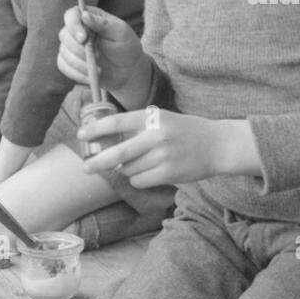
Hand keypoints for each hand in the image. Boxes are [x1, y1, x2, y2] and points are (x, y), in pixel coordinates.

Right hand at [58, 6, 144, 92]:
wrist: (127, 70)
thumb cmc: (126, 47)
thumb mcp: (121, 33)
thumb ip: (104, 23)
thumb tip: (85, 15)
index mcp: (88, 17)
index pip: (71, 15)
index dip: (74, 26)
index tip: (84, 39)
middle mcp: (76, 30)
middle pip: (64, 35)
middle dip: (79, 49)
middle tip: (98, 56)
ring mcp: (70, 47)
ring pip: (64, 53)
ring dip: (80, 63)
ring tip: (99, 69)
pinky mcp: (69, 63)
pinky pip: (64, 67)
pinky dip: (77, 73)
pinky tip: (91, 77)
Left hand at [79, 108, 242, 188]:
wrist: (217, 144)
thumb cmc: (184, 131)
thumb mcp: (161, 119)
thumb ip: (137, 126)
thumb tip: (104, 140)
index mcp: (152, 117)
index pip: (117, 122)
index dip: (96, 129)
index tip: (81, 135)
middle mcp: (156, 135)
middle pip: (118, 153)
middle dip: (98, 162)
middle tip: (85, 167)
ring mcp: (163, 155)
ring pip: (129, 170)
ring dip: (128, 170)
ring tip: (144, 162)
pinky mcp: (169, 173)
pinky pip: (140, 181)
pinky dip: (139, 179)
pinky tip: (151, 172)